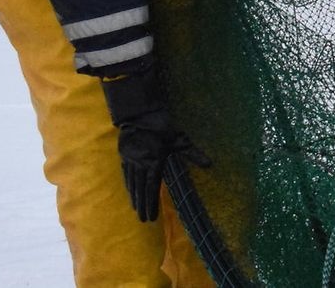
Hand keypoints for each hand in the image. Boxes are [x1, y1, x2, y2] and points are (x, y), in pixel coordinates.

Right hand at [100, 67, 211, 221]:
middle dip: (142, 206)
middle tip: (143, 220)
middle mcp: (141, 165)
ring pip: (132, 183)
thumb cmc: (163, 128)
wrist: (140, 115)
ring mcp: (131, 161)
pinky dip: (128, 185)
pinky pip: (126, 174)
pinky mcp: (125, 156)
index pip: (152, 188)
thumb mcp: (180, 140)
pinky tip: (130, 192)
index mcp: (154, 163)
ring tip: (136, 210)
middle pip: (141, 189)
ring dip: (134, 198)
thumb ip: (193, 154)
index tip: (151, 217)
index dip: (151, 204)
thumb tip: (209, 164)